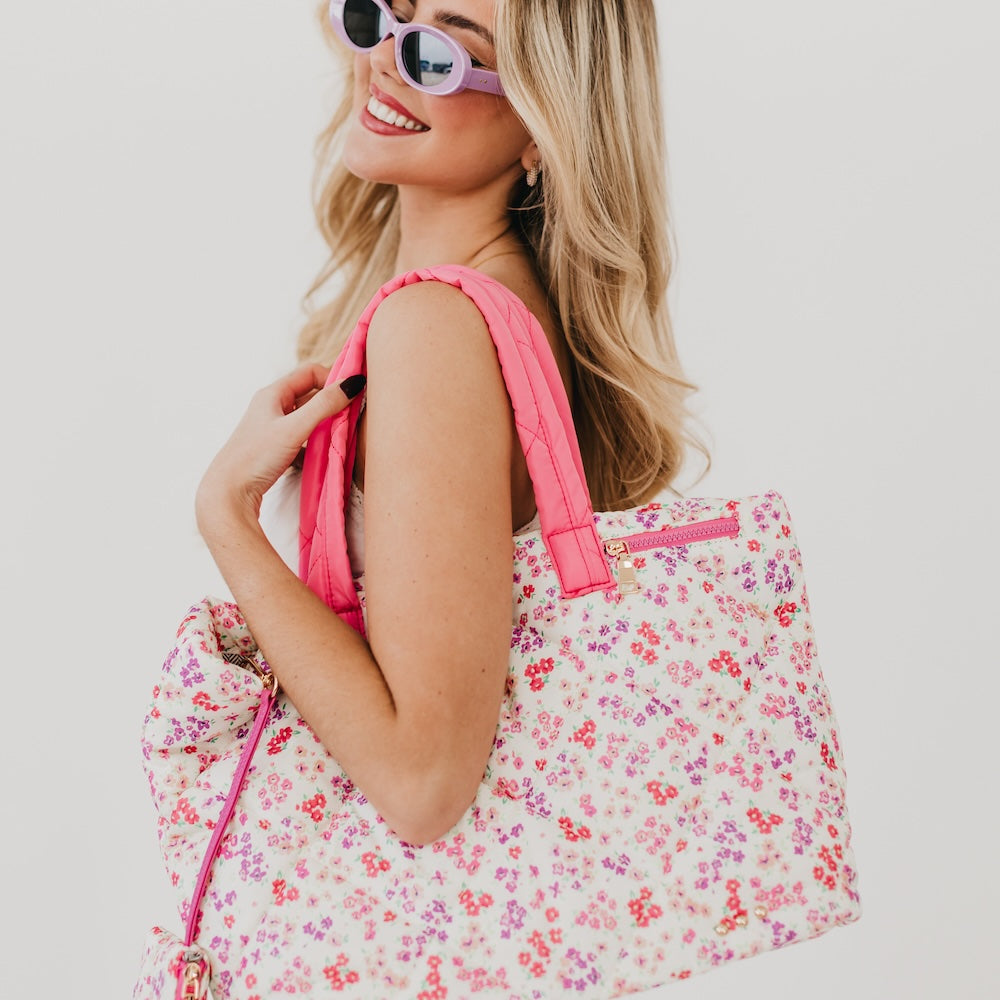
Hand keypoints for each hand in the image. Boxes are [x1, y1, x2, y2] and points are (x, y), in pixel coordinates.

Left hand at [196, 364, 364, 534]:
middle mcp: (272, 406)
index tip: (353, 393)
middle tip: (353, 412)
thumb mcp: (294, 428)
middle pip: (310, 392)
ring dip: (325, 420)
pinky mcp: (275, 446)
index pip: (310, 372)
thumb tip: (353, 383)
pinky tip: (323, 449)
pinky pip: (303, 433)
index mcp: (273, 394)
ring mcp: (273, 426)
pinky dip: (316, 437)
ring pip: (307, 414)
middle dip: (332, 400)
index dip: (333, 378)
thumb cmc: (256, 456)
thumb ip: (324, 405)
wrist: (229, 492)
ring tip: (341, 430)